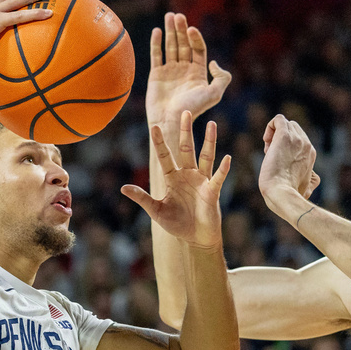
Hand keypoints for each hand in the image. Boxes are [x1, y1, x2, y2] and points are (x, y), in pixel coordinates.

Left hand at [122, 111, 229, 247]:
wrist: (195, 237)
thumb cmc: (176, 224)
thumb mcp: (156, 211)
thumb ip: (142, 198)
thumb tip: (123, 188)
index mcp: (173, 178)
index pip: (165, 156)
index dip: (160, 143)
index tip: (154, 127)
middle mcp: (187, 175)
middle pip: (186, 149)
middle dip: (185, 132)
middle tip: (185, 112)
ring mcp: (201, 181)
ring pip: (205, 157)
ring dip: (209, 141)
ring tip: (212, 124)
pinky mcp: (212, 191)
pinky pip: (218, 177)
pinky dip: (223, 169)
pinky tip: (227, 158)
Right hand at [147, 13, 231, 130]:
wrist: (171, 120)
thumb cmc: (193, 109)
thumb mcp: (214, 94)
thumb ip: (222, 78)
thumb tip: (213, 62)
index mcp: (198, 73)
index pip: (197, 49)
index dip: (195, 38)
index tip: (191, 29)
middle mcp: (184, 70)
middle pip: (184, 44)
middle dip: (181, 29)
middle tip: (178, 16)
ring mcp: (170, 71)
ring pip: (171, 46)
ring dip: (170, 31)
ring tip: (169, 16)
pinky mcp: (156, 75)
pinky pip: (157, 55)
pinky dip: (156, 43)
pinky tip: (157, 31)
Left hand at [259, 115, 319, 208]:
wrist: (282, 194)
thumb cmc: (290, 194)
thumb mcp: (306, 188)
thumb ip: (311, 181)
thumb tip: (315, 177)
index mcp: (310, 154)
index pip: (298, 140)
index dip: (286, 148)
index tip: (278, 161)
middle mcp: (306, 144)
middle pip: (293, 128)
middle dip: (280, 138)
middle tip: (272, 154)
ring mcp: (296, 139)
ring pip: (286, 123)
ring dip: (274, 134)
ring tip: (269, 150)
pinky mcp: (284, 136)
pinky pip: (279, 119)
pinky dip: (270, 126)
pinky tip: (267, 141)